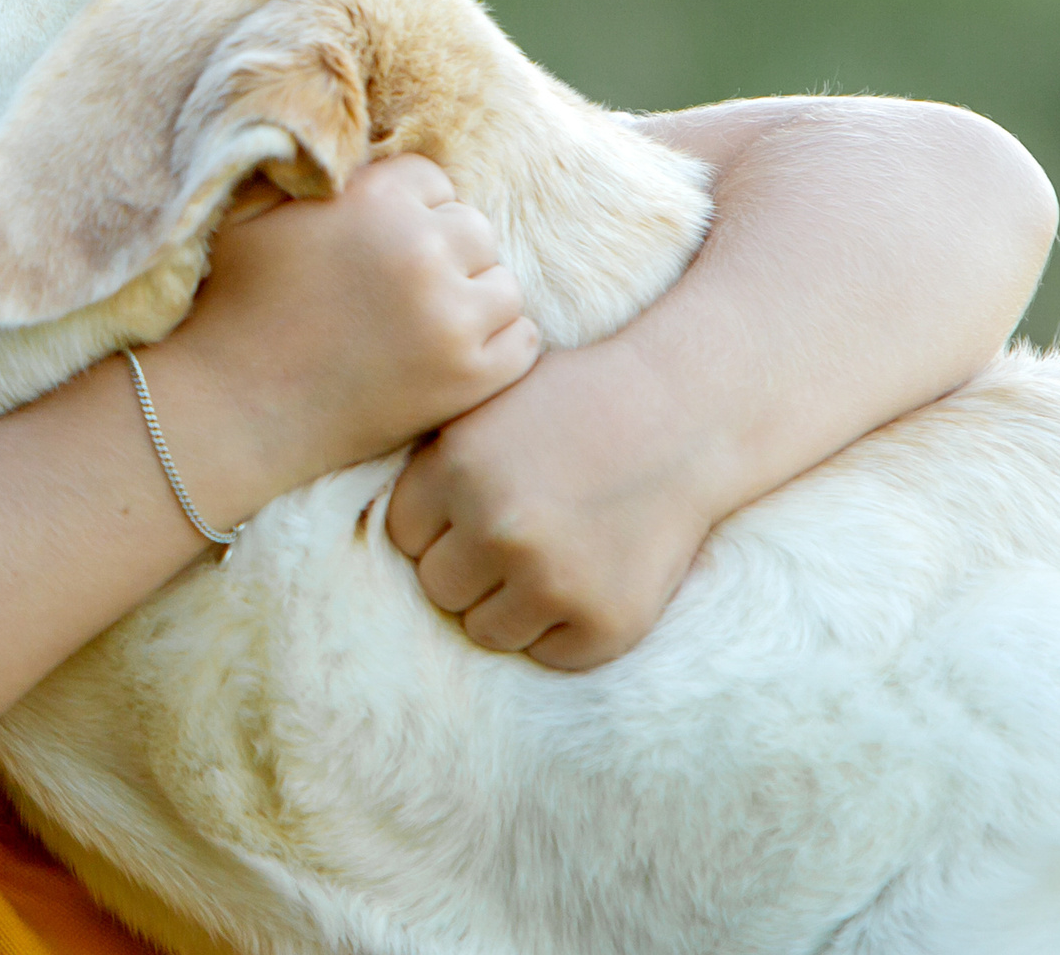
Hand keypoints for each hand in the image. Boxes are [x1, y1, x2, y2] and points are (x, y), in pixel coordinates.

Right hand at [140, 155, 541, 523]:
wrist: (233, 410)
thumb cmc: (234, 307)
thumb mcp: (251, 212)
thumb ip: (302, 164)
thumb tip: (335, 125)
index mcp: (374, 200)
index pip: (433, 181)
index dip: (405, 211)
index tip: (375, 246)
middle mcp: (421, 250)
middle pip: (474, 228)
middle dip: (443, 253)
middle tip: (398, 290)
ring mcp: (451, 318)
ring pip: (503, 285)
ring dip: (472, 300)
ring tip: (421, 325)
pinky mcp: (470, 377)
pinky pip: (521, 341)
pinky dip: (494, 347)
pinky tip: (447, 355)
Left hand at [386, 342, 712, 668]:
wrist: (682, 416)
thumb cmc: (576, 404)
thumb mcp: (487, 408)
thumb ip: (432, 464)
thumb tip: (377, 533)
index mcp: (457, 473)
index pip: (405, 540)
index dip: (438, 527)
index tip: (474, 510)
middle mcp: (498, 529)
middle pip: (438, 589)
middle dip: (468, 568)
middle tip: (516, 536)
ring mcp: (552, 581)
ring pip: (484, 630)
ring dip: (509, 605)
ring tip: (548, 559)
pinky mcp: (604, 622)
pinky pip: (550, 655)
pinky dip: (564, 629)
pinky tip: (588, 577)